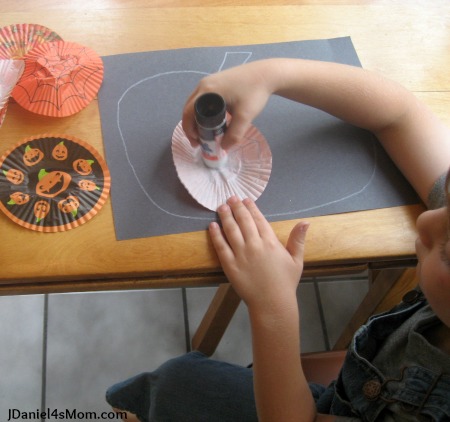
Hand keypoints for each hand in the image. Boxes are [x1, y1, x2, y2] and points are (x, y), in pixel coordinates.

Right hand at [182, 61, 274, 149]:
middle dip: (191, 126)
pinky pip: (203, 99)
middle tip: (199, 140)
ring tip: (205, 133)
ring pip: (196, 104)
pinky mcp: (216, 82)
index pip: (188, 112)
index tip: (197, 142)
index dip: (189, 129)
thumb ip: (234, 134)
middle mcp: (204, 85)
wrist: (266, 74)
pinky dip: (203, 111)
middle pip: (189, 108)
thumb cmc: (254, 92)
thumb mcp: (245, 116)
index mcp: (207, 91)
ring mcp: (210, 82)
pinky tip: (212, 120)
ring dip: (197, 119)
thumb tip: (223, 147)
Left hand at [209, 196, 308, 310]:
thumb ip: (298, 239)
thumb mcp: (296, 260)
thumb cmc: (285, 282)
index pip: (259, 219)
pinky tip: (212, 225)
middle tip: (231, 198)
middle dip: (236, 207)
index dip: (251, 208)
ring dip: (225, 216)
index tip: (246, 199)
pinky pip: (220, 246)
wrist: (272, 303)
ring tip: (221, 207)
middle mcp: (254, 245)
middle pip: (243, 221)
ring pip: (231, 230)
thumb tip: (305, 221)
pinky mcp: (230, 265)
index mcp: (271, 242)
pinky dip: (216, 235)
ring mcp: (241, 254)